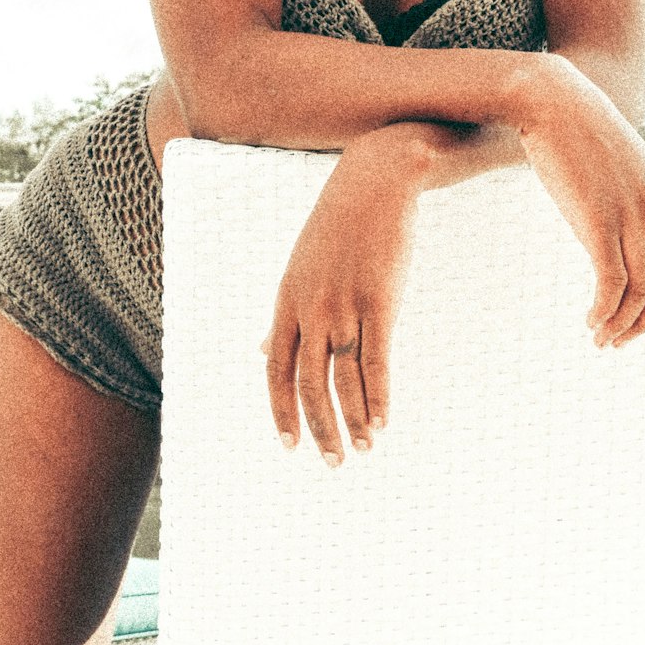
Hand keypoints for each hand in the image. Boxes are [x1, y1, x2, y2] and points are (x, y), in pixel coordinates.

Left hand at [262, 132, 418, 465]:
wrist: (373, 181)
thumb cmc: (337, 226)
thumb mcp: (298, 268)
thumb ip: (281, 314)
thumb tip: (260, 351)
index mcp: (287, 300)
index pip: (275, 369)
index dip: (281, 410)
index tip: (290, 446)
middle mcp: (311, 308)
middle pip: (307, 383)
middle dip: (319, 427)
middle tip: (332, 462)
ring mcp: (344, 304)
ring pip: (343, 378)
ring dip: (354, 420)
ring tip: (363, 449)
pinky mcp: (379, 300)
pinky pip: (377, 360)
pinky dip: (380, 397)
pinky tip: (383, 423)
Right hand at [521, 65, 644, 347]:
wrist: (553, 101)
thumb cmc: (578, 131)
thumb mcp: (620, 164)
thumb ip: (631, 195)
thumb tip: (620, 224)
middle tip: (620, 341)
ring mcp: (630, 215)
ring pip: (640, 292)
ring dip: (622, 325)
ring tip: (600, 338)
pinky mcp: (598, 222)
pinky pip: (611, 284)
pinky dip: (604, 312)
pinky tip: (589, 320)